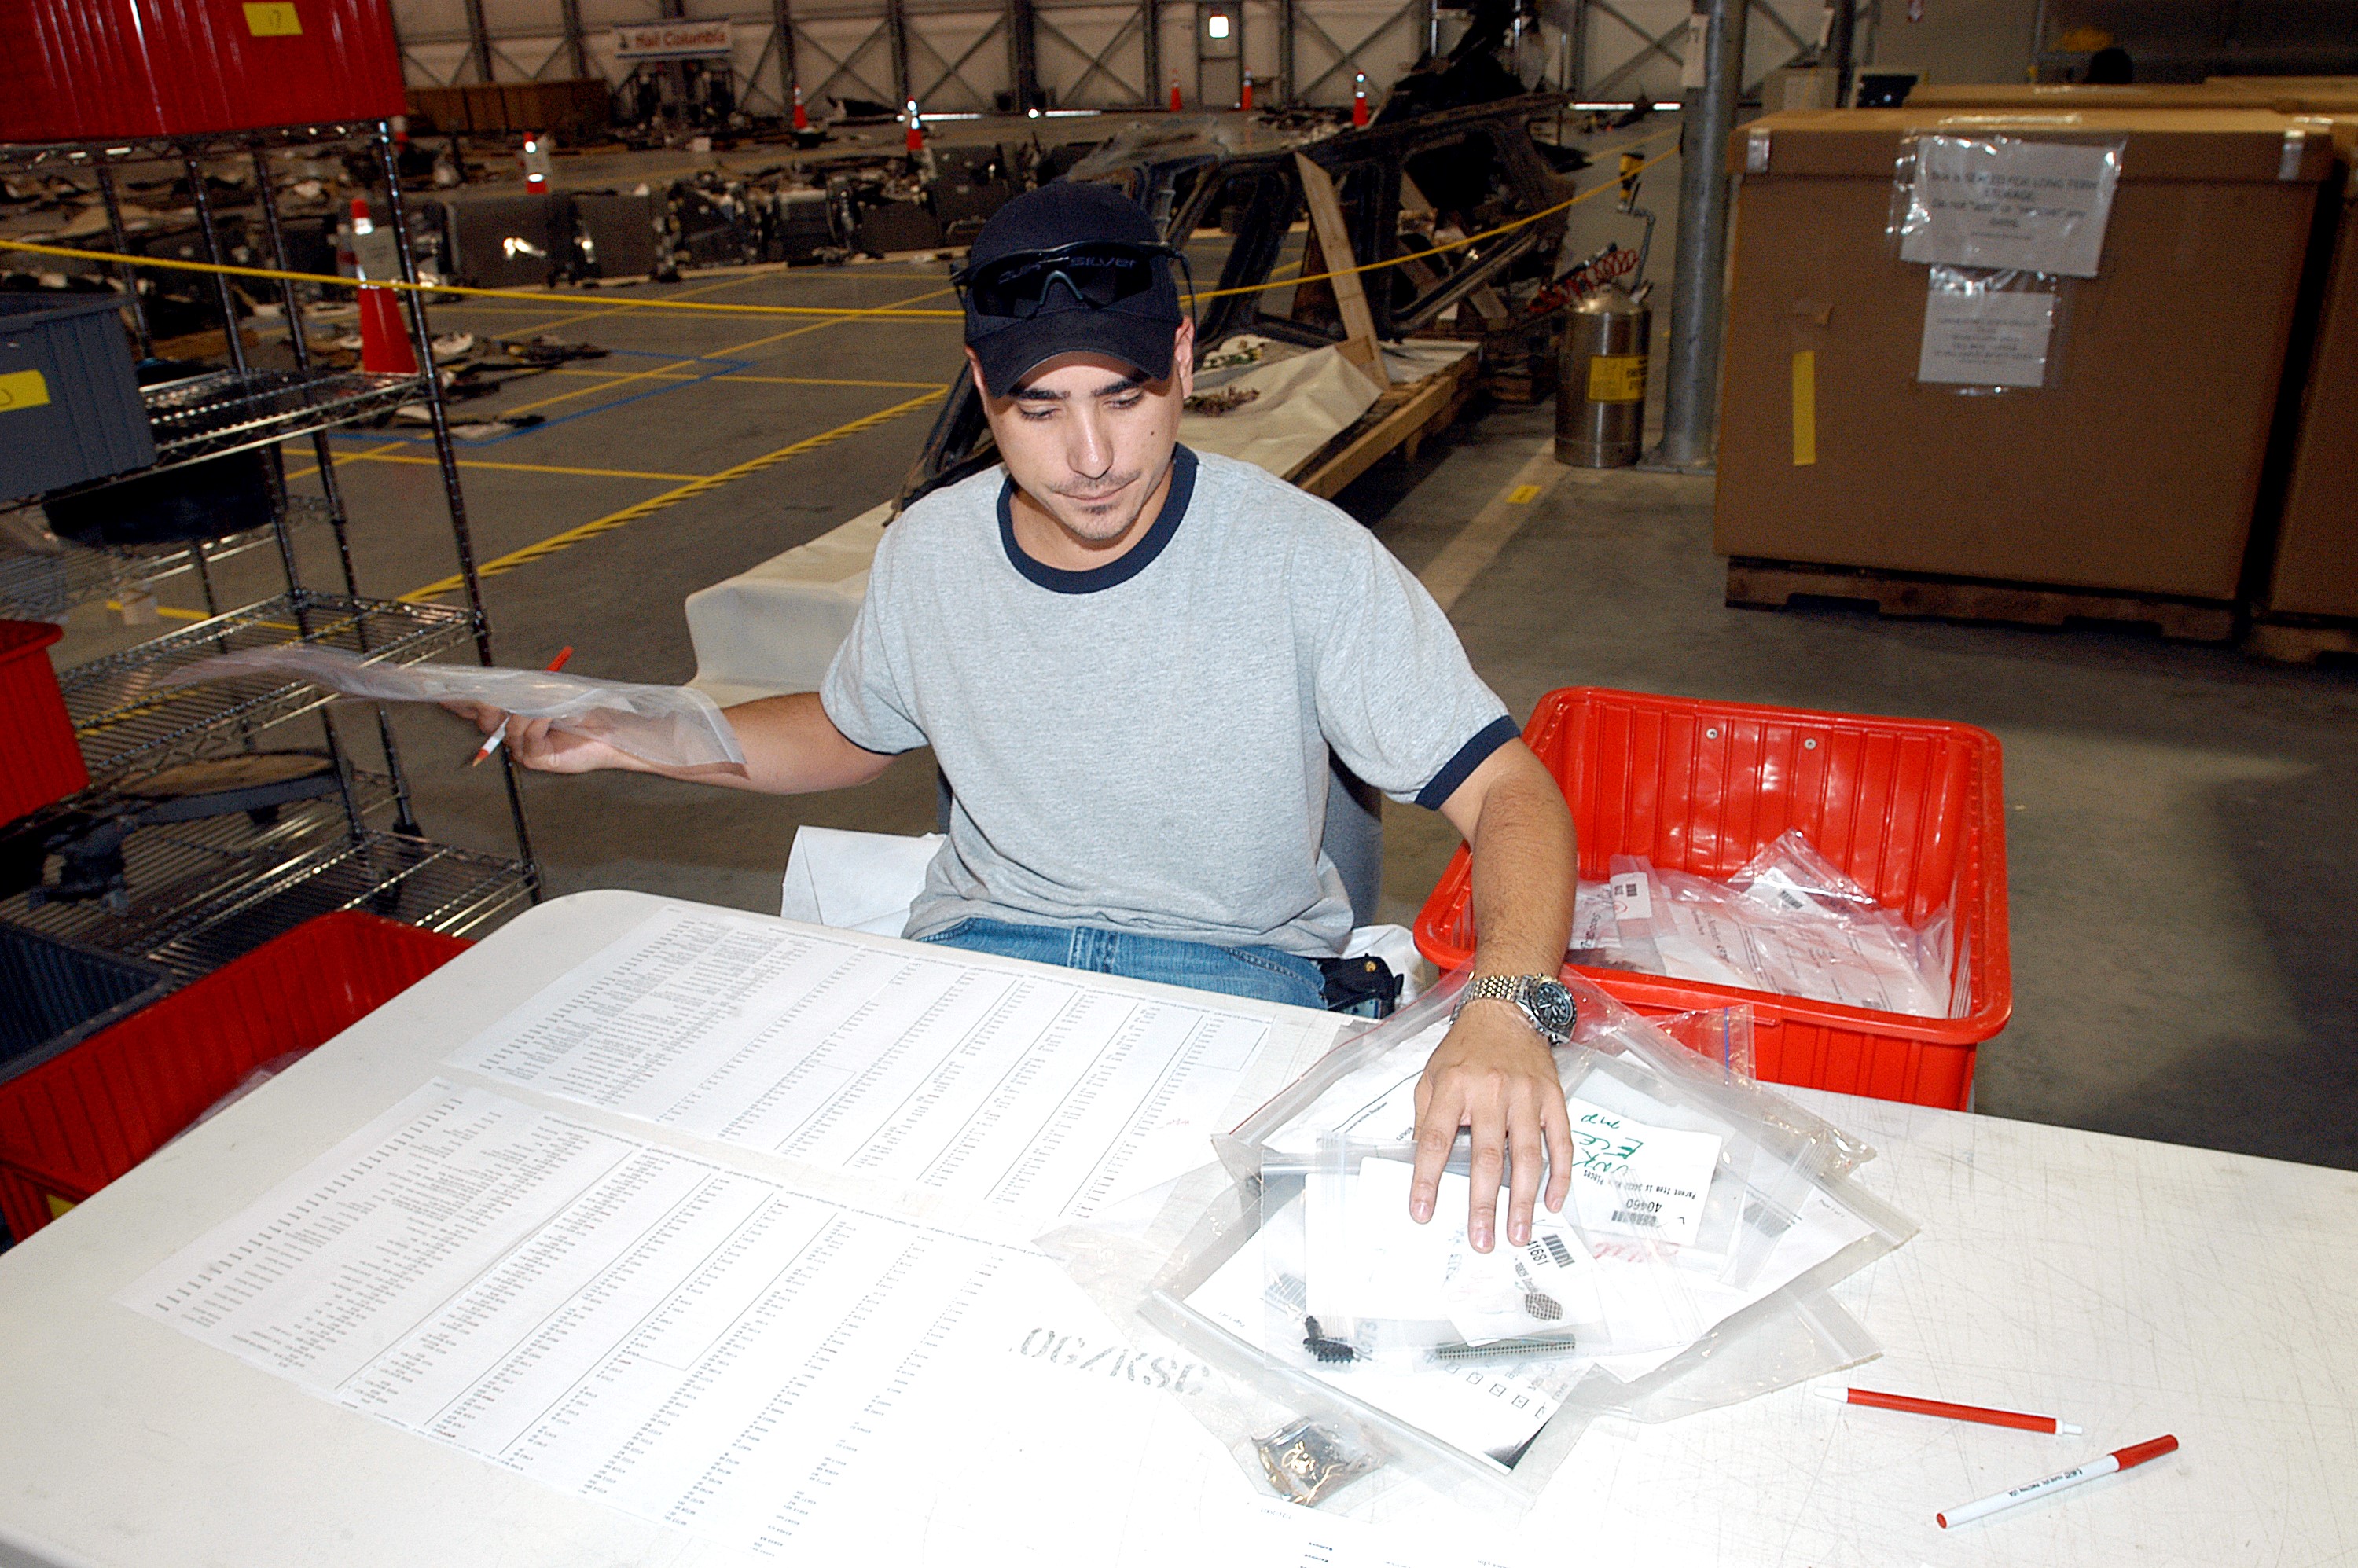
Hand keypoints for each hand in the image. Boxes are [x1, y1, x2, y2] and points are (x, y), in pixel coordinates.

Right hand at [439, 701, 636, 774]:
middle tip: (495, 698)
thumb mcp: (550, 693)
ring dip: (524, 714)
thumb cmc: (582, 711)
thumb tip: (503, 683)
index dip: (459, 703)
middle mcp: (514, 735)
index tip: (442, 693)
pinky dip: (538, 722)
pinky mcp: (536, 758)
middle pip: (485, 721)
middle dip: (488, 707)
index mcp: (512, 716)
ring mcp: (523, 749)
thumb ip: (524, 690)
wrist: (607, 730)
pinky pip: (528, 737)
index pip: (478, 710)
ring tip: (544, 708)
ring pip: (509, 728)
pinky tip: (551, 717)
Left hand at [1409, 998, 1571, 1251]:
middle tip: (1480, 1239)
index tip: (1422, 1211)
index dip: (1427, 1180)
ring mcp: (1527, 1097)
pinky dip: (1559, 1176)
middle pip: (1486, 1157)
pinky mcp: (1553, 1099)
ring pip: (1527, 1157)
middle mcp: (1492, 1091)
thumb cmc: (1466, 1048)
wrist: (1506, 1012)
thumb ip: (1427, 1117)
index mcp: (1454, 1086)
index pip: (1436, 1140)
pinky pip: (1560, 1143)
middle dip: (1483, 1204)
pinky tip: (1551, 1202)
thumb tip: (1423, 1160)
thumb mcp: (1432, 1075)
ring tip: (1517, 1233)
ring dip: (1522, 1201)